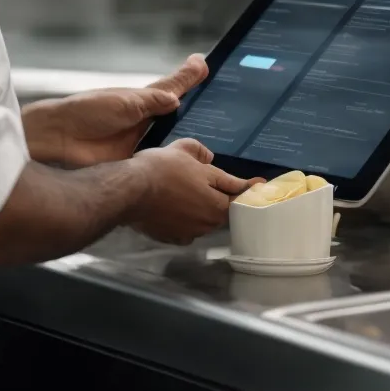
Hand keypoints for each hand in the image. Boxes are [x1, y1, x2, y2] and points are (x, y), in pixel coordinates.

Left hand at [22, 56, 209, 167]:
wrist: (60, 140)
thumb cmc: (87, 112)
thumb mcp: (126, 101)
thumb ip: (154, 99)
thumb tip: (178, 98)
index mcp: (142, 99)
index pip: (174, 86)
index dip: (190, 78)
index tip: (208, 65)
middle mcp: (146, 119)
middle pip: (180, 114)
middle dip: (200, 112)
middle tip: (224, 108)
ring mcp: (143, 141)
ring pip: (174, 139)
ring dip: (191, 139)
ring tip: (220, 138)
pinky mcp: (138, 161)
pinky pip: (162, 160)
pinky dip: (175, 161)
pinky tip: (195, 165)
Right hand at [125, 138, 256, 244]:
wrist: (129, 190)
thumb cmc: (163, 168)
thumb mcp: (187, 151)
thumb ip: (205, 156)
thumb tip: (212, 158)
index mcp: (217, 204)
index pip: (239, 198)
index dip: (248, 189)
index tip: (260, 185)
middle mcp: (207, 223)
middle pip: (219, 210)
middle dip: (217, 198)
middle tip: (207, 183)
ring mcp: (189, 233)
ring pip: (201, 220)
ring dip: (199, 209)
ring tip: (186, 193)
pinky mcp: (171, 238)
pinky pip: (185, 229)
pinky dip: (183, 220)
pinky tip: (173, 208)